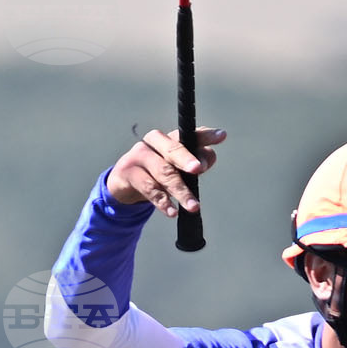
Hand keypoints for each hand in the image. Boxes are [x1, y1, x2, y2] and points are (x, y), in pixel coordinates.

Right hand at [105, 126, 225, 218]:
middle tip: (198, 169)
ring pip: (163, 172)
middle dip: (186, 159)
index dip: (205, 136)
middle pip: (172, 149)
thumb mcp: (176, 169)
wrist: (124, 182)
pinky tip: (173, 212)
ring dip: (180, 190)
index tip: (221, 136)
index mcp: (169, 138)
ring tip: (194, 206)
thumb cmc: (156, 173)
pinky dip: (162, 202)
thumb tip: (208, 160)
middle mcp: (154, 143)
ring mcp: (139, 156)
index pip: (189, 135)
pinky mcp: (128, 173)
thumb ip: (195, 164)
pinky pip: (149, 189)